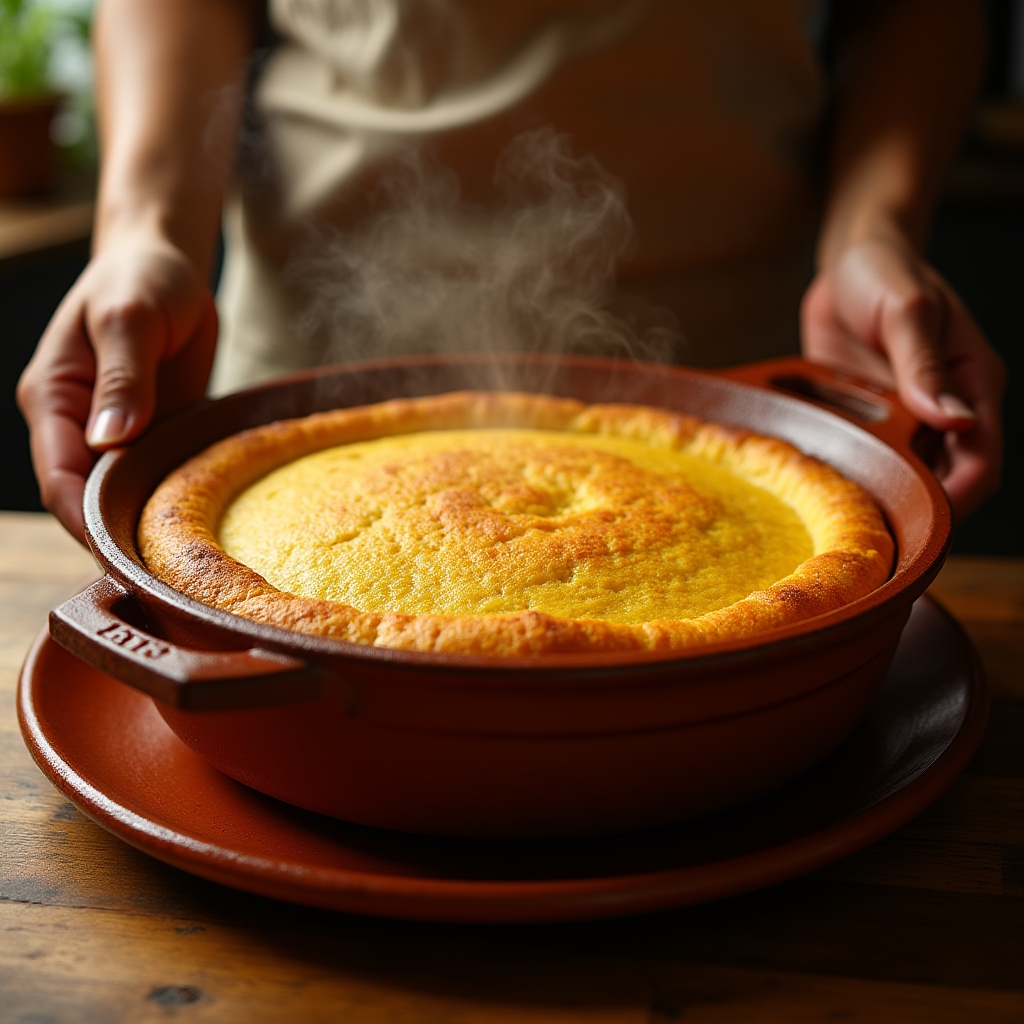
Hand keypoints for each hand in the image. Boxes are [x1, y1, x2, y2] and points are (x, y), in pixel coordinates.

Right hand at [17, 236, 217, 543]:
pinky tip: (194, 532)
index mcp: (53, 397)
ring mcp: (111, 431)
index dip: (84, 520)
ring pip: (117, 494)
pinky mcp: (146, 433)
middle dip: (113, 536)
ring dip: (141, 527)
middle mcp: (75, 423)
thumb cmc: (141, 279)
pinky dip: (164, 504)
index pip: (59, 477)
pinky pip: (149, 478)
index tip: (119, 556)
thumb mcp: (131, 320)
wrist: (166, 264)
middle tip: (160, 580)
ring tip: (179, 570)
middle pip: (83, 497)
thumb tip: (109, 439)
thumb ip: (121, 379)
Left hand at [801, 236, 1004, 520]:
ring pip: (906, 477)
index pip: (982, 461)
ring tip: (848, 518)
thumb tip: (953, 421)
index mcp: (975, 385)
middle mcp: (944, 410)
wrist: (847, 264)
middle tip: (876, 534)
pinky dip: (854, 476)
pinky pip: (867, 459)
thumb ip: (923, 365)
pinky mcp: (869, 420)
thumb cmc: (886, 273)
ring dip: (884, 498)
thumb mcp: (906, 310)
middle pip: (946, 482)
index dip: (959, 497)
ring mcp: (905, 419)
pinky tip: (827, 491)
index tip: (923, 521)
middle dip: (919, 511)